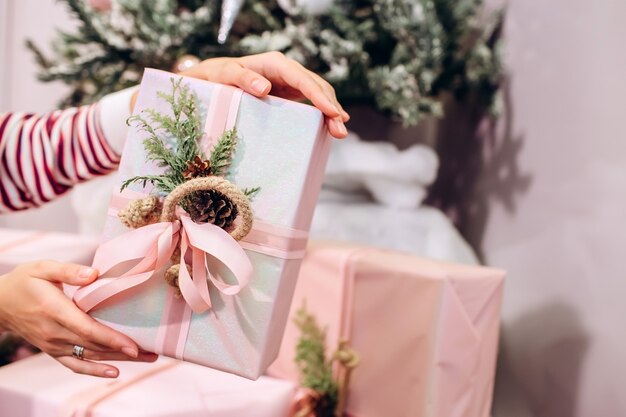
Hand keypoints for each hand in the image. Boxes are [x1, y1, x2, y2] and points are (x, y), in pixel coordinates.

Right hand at [0, 261, 156, 377]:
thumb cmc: (25, 281)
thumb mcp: (43, 268)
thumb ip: (69, 270)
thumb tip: (94, 274)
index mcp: (55, 310)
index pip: (87, 329)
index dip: (111, 339)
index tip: (134, 345)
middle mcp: (55, 332)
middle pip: (94, 346)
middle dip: (125, 351)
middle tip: (154, 351)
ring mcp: (53, 344)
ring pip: (89, 356)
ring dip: (118, 359)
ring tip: (147, 358)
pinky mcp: (53, 350)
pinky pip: (74, 365)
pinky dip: (94, 370)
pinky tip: (115, 372)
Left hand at [180, 52, 349, 138]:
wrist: (213, 80)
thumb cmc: (217, 76)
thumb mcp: (224, 75)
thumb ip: (242, 78)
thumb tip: (264, 87)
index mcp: (275, 64)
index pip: (302, 79)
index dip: (319, 95)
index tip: (331, 112)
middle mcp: (287, 71)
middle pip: (317, 87)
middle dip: (331, 107)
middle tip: (340, 130)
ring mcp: (291, 83)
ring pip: (319, 94)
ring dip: (331, 113)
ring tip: (340, 133)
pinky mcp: (290, 95)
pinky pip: (312, 103)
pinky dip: (323, 114)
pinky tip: (332, 127)